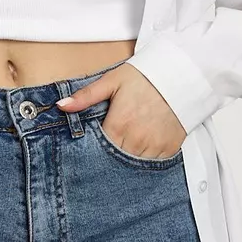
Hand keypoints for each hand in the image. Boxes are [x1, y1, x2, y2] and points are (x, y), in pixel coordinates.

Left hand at [56, 61, 186, 158]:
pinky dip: (146, 159)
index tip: (93, 147)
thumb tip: (61, 106)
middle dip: (110, 157)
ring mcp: (154, 146)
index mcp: (118, 125)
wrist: (179, 75)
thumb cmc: (144, 77)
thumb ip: (85, 97)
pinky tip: (142, 148)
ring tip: (125, 147)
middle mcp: (136, 140)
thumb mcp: (111, 81)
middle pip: (116, 161)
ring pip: (134, 166)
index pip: (99, 151)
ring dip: (128, 160)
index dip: (94, 150)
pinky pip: (153, 164)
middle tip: (110, 148)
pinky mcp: (169, 149)